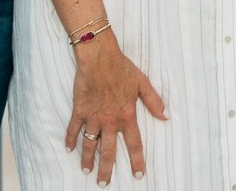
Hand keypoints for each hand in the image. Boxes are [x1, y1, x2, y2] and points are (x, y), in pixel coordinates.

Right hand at [68, 37, 167, 184]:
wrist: (99, 56)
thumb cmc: (122, 67)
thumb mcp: (142, 83)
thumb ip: (154, 101)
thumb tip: (167, 116)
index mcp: (127, 115)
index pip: (134, 143)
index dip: (137, 161)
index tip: (138, 174)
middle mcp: (110, 120)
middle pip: (109, 151)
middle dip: (107, 169)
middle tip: (104, 183)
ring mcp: (93, 116)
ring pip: (90, 144)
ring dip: (88, 159)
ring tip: (87, 171)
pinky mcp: (79, 110)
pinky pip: (73, 129)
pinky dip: (70, 139)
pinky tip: (69, 149)